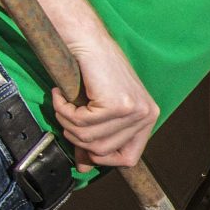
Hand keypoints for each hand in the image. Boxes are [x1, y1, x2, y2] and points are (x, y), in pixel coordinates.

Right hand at [50, 32, 160, 167]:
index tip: (85, 147)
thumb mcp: (98, 111)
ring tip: (64, 103)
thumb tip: (84, 168)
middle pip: (103, 151)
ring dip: (67, 122)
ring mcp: (134, 110)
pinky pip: (81, 122)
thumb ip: (94, 139)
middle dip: (76, 137)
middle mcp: (146, 115)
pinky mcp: (118, 103)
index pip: (129, 159)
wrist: (87, 42)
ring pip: (89, 138)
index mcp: (147, 118)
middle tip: (66, 116)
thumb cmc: (92, 73)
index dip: (103, 159)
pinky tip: (62, 95)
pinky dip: (64, 110)